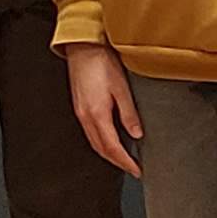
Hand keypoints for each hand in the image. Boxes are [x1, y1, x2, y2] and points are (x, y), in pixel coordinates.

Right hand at [65, 43, 143, 173]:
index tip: (136, 170)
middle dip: (117, 162)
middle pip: (101, 149)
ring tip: (123, 158)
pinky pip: (90, 133)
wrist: (83, 47)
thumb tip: (136, 134)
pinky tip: (109, 140)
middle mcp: (86, 117)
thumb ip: (129, 114)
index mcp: (97, 114)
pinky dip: (101, 142)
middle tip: (132, 169)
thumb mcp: (121, 88)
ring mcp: (80, 113)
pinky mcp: (80, 107)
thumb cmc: (101, 62)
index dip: (125, 162)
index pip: (112, 148)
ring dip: (108, 154)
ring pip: (94, 143)